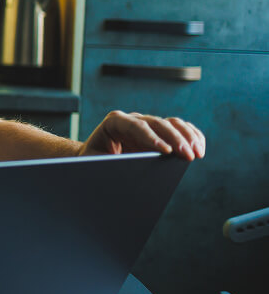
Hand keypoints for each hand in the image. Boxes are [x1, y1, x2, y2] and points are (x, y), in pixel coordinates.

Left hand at [80, 110, 204, 160]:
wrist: (95, 156)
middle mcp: (133, 120)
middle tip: (186, 155)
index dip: (151, 137)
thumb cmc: (93, 160)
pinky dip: (191, 135)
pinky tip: (200, 147)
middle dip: (173, 139)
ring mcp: (148, 124)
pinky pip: (179, 129)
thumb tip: (127, 173)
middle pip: (156, 123)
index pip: (134, 125)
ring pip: (171, 123)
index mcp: (114, 123)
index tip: (165, 151)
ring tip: (198, 154)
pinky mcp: (159, 132)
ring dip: (187, 137)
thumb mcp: (94, 162)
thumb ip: (106, 163)